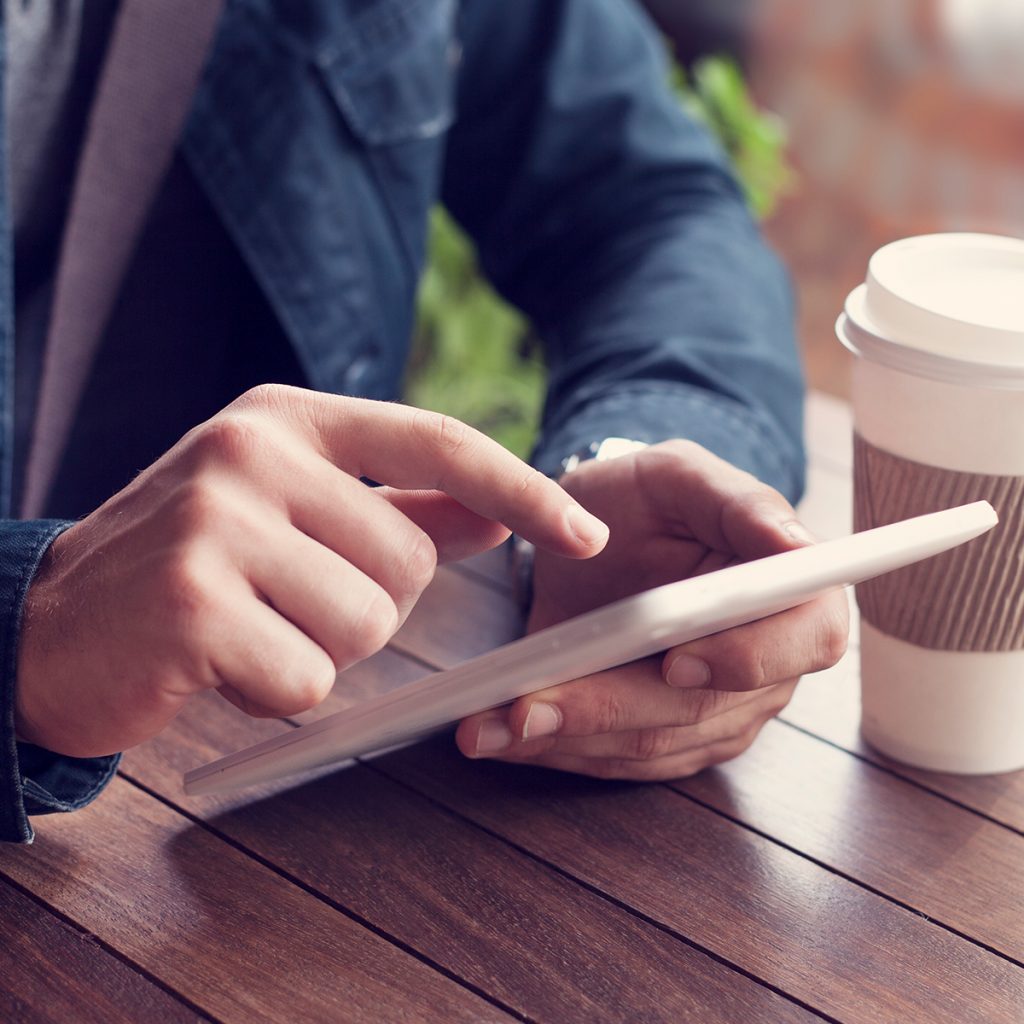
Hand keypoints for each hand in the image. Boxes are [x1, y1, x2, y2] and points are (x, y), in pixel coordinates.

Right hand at [15, 385, 608, 756]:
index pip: (437, 442)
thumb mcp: (291, 511)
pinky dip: (279, 693)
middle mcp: (252, 450)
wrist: (49, 625)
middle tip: (287, 604)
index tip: (585, 535)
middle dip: (368, 607)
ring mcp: (217, 521)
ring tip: (251, 631)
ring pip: (366, 623)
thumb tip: (498, 514)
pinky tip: (220, 668)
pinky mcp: (193, 601)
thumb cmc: (191, 565)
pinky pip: (308, 678)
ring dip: (322, 651)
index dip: (523, 489)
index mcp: (287, 419)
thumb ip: (398, 507)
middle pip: (408, 561)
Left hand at [456, 440, 848, 779]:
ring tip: (492, 723)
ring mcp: (720, 711)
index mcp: (795, 593)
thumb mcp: (679, 475)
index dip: (749, 658)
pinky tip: (499, 734)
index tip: (676, 659)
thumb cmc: (645, 499)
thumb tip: (793, 541)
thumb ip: (736, 499)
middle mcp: (770, 665)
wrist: (594, 538)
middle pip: (705, 707)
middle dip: (611, 708)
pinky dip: (554, 748)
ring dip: (568, 736)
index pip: (807, 639)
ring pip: (650, 744)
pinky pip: (616, 760)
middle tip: (530, 705)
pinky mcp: (667, 740)